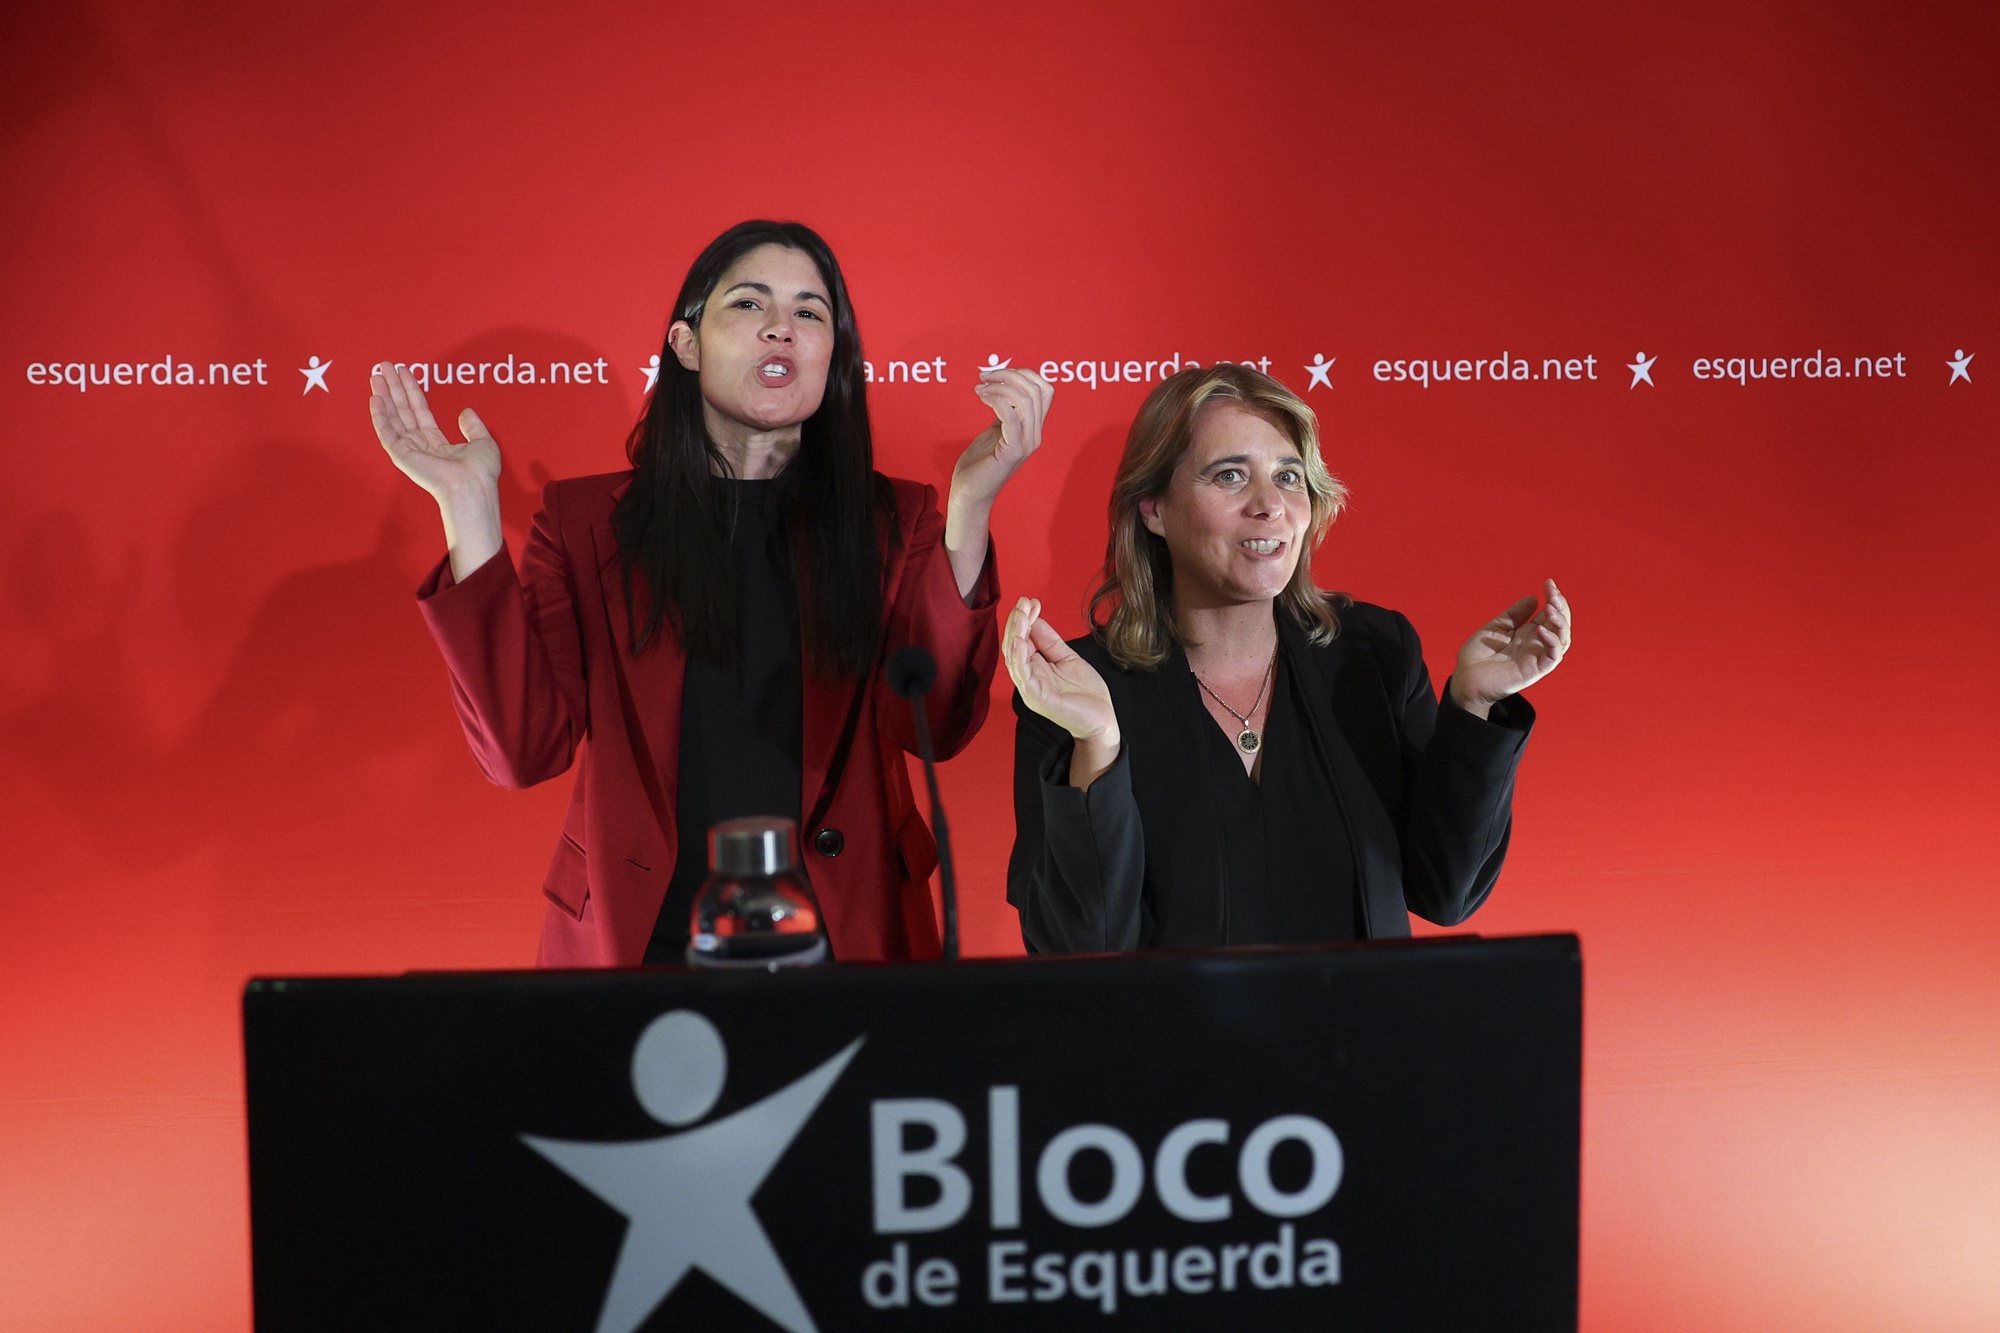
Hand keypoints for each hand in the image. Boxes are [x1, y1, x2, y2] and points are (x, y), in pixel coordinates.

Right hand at [369, 363, 500, 502]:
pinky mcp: (401, 455)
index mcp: (438, 445)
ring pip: (393, 417)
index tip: (404, 372)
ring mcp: (409, 451)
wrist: (471, 487)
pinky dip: (380, 415)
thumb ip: (473, 426)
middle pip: (403, 411)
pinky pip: (386, 432)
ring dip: (384, 395)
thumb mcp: (483, 442)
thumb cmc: (479, 473)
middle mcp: (421, 447)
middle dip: (394, 388)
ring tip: (377, 375)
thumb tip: (466, 411)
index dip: (412, 391)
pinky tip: (376, 398)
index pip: (420, 412)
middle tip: (385, 367)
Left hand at [950, 368, 1053, 514]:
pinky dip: (996, 399)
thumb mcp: (996, 429)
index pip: (1045, 390)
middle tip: (984, 376)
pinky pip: (1011, 416)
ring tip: (979, 388)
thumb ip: (1005, 410)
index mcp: (1034, 428)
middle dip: (1008, 375)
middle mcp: (1035, 435)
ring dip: (999, 386)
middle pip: (1036, 390)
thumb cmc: (980, 462)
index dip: (1024, 374)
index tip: (997, 373)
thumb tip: (1004, 385)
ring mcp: (1027, 444)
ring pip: (1026, 400)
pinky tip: (981, 397)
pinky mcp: (1013, 451)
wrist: (969, 492)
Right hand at [1004, 597, 1118, 748]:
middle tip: (1023, 603)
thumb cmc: (1085, 693)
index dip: (1024, 620)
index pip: (1021, 639)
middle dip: (1017, 623)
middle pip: (1013, 647)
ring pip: (1015, 659)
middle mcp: (1029, 678)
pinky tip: (1020, 641)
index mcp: (1035, 668)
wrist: (1103, 719)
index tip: (1031, 601)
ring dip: (1015, 635)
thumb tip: (1035, 619)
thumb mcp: (1068, 658)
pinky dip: (1019, 658)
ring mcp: (1032, 689)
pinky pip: (1024, 677)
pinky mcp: (1039, 699)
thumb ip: (1050, 641)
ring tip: (1020, 616)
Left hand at [1449, 579, 1572, 715]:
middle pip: (1561, 624)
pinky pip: (1553, 656)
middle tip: (1552, 593)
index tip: (1548, 583)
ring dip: (1561, 622)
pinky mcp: (1535, 670)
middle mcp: (1537, 644)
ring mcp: (1537, 657)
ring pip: (1563, 639)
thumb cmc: (1478, 656)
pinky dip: (1552, 642)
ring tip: (1550, 607)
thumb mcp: (1496, 628)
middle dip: (1561, 606)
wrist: (1465, 678)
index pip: (1550, 614)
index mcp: (1529, 633)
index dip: (1554, 598)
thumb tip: (1534, 598)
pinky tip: (1541, 629)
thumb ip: (1514, 615)